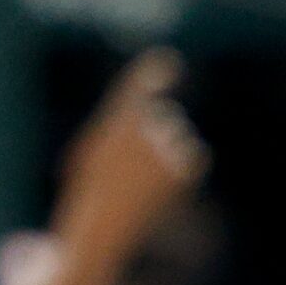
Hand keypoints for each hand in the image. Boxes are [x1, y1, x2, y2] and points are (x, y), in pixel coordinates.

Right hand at [53, 51, 205, 267]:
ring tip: (147, 177)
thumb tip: (153, 118)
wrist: (100, 225)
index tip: (169, 59)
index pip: (138, 88)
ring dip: (169, 152)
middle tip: (136, 163)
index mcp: (116, 119)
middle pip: (164, 116)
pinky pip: (195, 157)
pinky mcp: (181, 169)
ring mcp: (163, 148)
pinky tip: (168, 181)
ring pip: (179, 137)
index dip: (153, 72)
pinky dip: (185, 166)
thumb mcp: (94, 152)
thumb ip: (122, 130)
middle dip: (156, 133)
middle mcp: (141, 127)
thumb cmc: (90, 189)